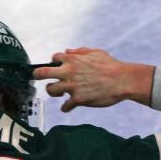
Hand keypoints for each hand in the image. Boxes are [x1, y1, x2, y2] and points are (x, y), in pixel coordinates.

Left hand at [33, 48, 153, 112]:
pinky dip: (66, 107)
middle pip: (42, 73)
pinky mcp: (79, 99)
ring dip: (54, 92)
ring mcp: (72, 87)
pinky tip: (69, 107)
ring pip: (51, 90)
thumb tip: (68, 51)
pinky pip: (65, 106)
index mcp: (73, 60)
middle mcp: (69, 72)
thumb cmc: (112, 66)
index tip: (56, 67)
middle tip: (38, 78)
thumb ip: (80, 51)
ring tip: (60, 93)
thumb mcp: (96, 52)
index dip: (54, 63)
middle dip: (37, 75)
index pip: (54, 58)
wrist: (123, 80)